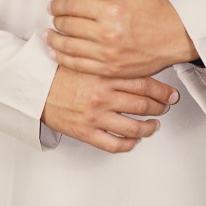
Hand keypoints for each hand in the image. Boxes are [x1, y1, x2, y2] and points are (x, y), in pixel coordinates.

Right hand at [41, 66, 178, 152]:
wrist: (34, 89)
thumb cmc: (58, 74)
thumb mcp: (86, 61)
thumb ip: (109, 64)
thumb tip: (135, 65)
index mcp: (104, 76)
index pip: (144, 83)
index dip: (163, 90)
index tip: (171, 93)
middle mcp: (102, 96)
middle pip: (143, 105)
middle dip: (160, 107)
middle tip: (166, 107)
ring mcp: (95, 116)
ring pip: (133, 127)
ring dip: (148, 127)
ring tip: (153, 125)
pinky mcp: (86, 133)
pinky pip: (114, 144)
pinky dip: (128, 144)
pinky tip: (133, 140)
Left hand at [44, 0, 197, 78]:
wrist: (178, 35)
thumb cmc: (157, 9)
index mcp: (112, 9)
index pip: (71, 6)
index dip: (57, 5)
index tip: (53, 6)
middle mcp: (109, 33)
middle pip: (67, 26)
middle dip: (56, 21)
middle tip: (53, 19)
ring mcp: (109, 54)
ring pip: (69, 48)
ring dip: (54, 41)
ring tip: (49, 36)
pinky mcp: (111, 69)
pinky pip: (79, 66)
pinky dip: (64, 60)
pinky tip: (58, 54)